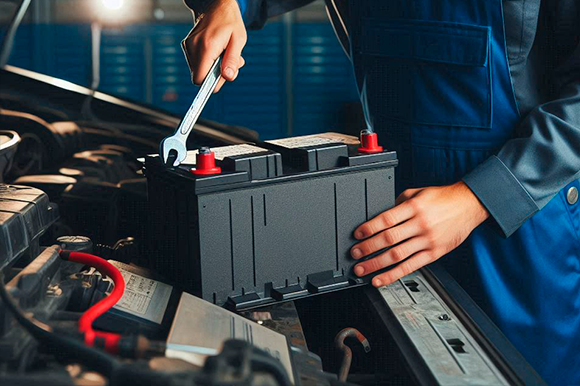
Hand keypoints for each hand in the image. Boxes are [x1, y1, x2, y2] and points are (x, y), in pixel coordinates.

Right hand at [182, 0, 246, 91]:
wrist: (217, 5)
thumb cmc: (230, 21)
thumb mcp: (238, 40)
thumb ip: (232, 60)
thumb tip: (228, 77)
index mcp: (207, 47)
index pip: (200, 79)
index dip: (212, 83)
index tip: (223, 76)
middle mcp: (194, 47)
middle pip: (200, 76)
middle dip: (216, 74)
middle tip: (229, 62)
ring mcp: (188, 46)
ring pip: (198, 70)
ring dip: (212, 67)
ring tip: (223, 54)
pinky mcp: (187, 46)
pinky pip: (196, 63)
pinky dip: (207, 61)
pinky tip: (216, 51)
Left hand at [351, 181, 488, 286]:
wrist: (469, 204)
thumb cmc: (442, 198)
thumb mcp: (418, 193)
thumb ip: (399, 203)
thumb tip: (380, 216)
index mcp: (414, 207)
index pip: (386, 219)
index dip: (369, 228)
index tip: (357, 234)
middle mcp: (421, 224)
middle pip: (389, 238)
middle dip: (368, 248)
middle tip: (354, 253)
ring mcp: (428, 240)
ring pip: (397, 255)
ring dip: (376, 264)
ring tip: (361, 269)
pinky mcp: (434, 253)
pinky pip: (411, 266)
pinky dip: (393, 275)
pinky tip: (380, 279)